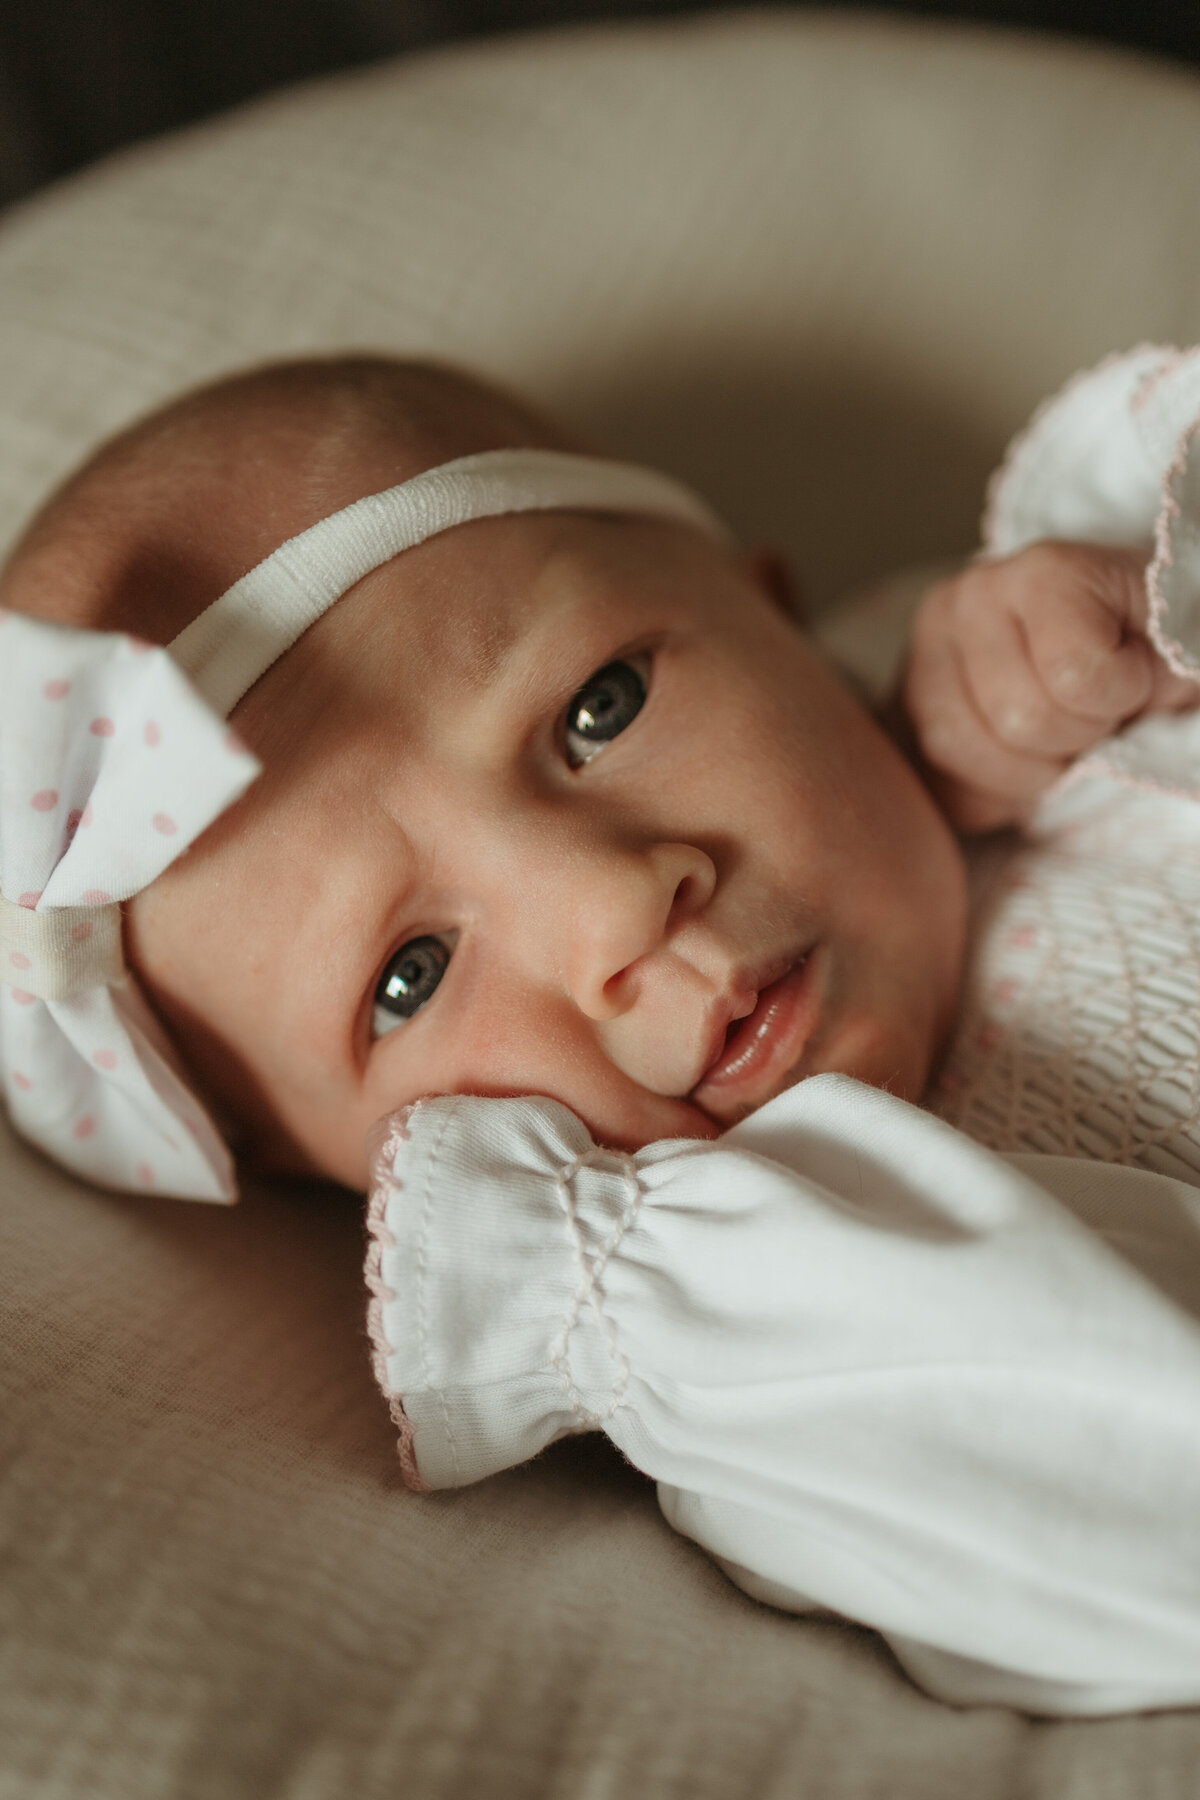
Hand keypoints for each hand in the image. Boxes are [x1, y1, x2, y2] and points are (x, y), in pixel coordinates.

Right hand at [902, 541, 1199, 831]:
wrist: (1089, 639)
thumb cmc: (1138, 644)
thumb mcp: (1175, 642)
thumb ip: (1170, 663)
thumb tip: (1153, 697)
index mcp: (1041, 573)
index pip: (1077, 675)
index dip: (1122, 697)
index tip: (1133, 680)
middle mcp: (962, 601)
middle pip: (1017, 718)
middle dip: (1072, 738)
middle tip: (1091, 719)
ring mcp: (918, 657)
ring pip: (959, 751)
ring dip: (1025, 772)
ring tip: (1055, 744)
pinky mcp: (897, 712)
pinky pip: (937, 783)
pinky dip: (988, 795)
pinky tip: (1020, 766)